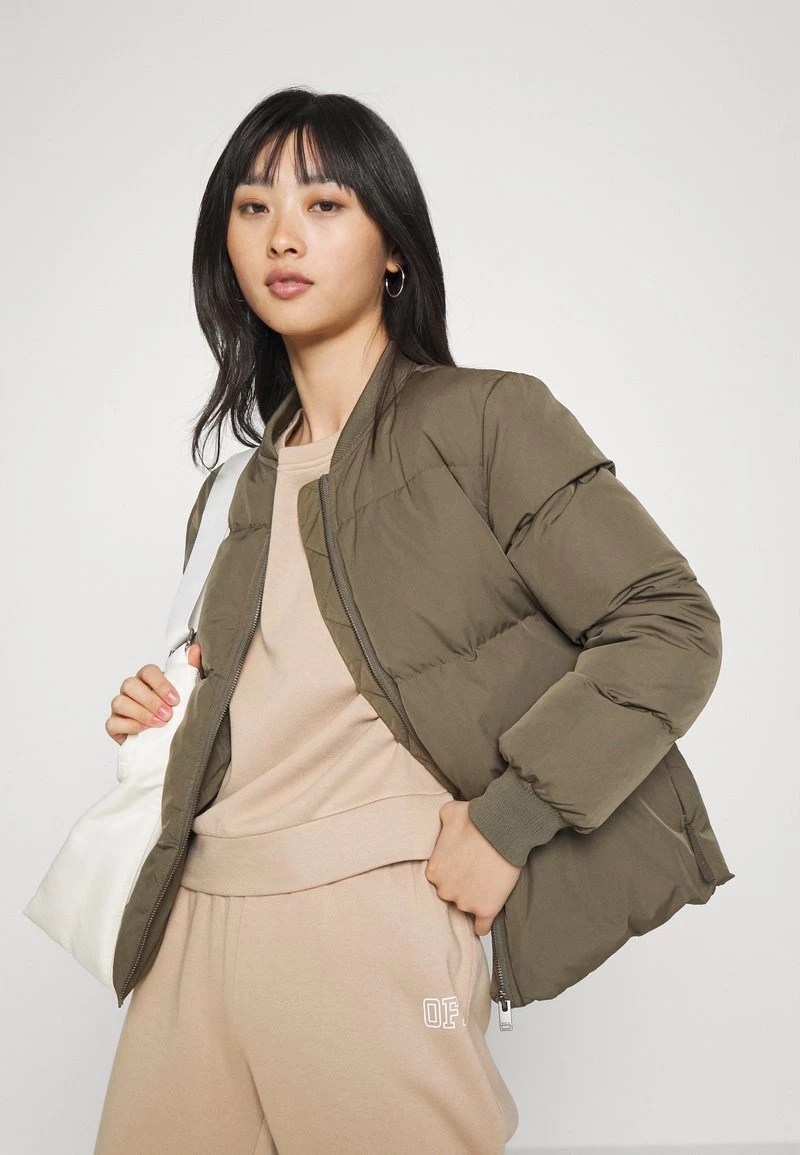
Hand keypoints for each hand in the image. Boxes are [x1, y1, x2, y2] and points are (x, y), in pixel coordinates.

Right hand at [105, 643, 202, 745]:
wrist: (165, 738)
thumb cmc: (173, 711)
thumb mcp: (186, 691)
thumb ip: (191, 670)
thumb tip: (196, 649)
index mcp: (147, 679)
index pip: (148, 671)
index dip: (160, 685)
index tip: (175, 700)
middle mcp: (131, 690)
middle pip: (130, 685)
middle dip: (151, 701)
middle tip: (168, 714)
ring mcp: (120, 707)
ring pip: (119, 702)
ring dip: (141, 713)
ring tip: (159, 724)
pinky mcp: (114, 725)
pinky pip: (113, 722)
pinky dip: (129, 726)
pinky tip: (144, 730)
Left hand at [425, 800, 522, 936]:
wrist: (504, 826)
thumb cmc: (477, 816)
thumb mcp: (447, 812)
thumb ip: (441, 824)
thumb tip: (443, 824)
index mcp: (433, 871)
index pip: (438, 880)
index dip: (451, 872)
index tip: (462, 865)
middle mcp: (445, 889)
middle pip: (451, 896)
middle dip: (461, 886)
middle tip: (476, 872)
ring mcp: (465, 901)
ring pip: (466, 908)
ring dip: (474, 899)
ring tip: (487, 882)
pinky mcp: (486, 909)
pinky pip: (481, 928)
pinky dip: (483, 924)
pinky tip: (486, 917)